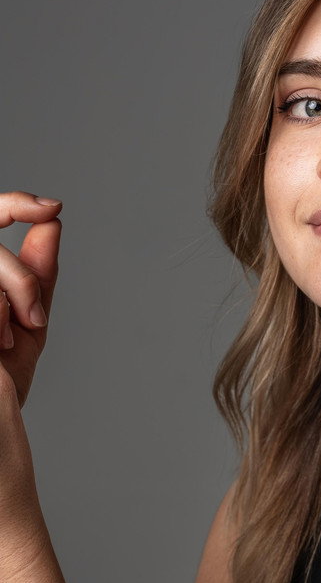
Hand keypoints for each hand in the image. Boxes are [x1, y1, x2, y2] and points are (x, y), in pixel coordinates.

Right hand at [0, 191, 62, 409]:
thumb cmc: (0, 378)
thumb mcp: (24, 323)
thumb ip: (35, 275)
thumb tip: (51, 226)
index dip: (16, 203)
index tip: (53, 210)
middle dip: (22, 274)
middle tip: (35, 314)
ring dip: (17, 298)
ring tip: (7, 342)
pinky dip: (1, 320)